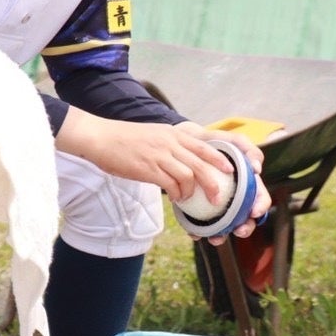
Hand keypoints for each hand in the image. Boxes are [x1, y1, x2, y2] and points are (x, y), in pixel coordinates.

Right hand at [56, 110, 269, 239]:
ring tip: (199, 201)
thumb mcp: (153, 137)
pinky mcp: (149, 168)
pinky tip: (177, 198)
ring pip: (190, 175)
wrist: (99, 138)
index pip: (206, 144)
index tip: (236, 170)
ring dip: (197, 191)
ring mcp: (160, 154)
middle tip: (222, 196)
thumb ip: (171, 147)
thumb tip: (185, 165)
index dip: (224, 158)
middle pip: (204, 161)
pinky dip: (178, 194)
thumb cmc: (124, 140)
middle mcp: (171, 142)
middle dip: (217, 181)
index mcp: (173, 134)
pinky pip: (172, 184)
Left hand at [175, 122, 271, 243]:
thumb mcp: (229, 139)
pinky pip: (201, 223)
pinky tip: (194, 233)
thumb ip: (247, 147)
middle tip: (238, 230)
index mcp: (246, 184)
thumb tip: (257, 168)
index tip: (254, 212)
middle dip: (245, 228)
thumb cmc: (211, 142)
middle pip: (246, 218)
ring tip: (215, 238)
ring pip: (225, 225)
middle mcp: (235, 198)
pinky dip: (199, 231)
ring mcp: (218, 204)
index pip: (260, 199)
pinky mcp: (200, 208)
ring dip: (222, 235)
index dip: (261, 207)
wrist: (183, 143)